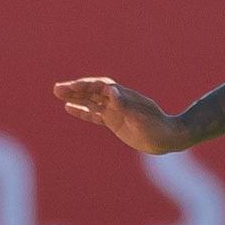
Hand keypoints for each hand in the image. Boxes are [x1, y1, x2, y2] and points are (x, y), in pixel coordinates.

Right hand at [53, 77, 186, 153]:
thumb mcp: (142, 118)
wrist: (167, 138)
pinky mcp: (114, 121)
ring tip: (57, 93)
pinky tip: (68, 107)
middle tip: (56, 88)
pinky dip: (81, 111)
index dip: (86, 86)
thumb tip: (111, 92)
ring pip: (90, 101)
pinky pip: (94, 114)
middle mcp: (118, 100)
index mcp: (124, 96)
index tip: (72, 87)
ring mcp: (115, 110)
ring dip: (75, 97)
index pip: (101, 87)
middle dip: (75, 89)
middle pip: (92, 91)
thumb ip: (126, 105)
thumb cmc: (157, 127)